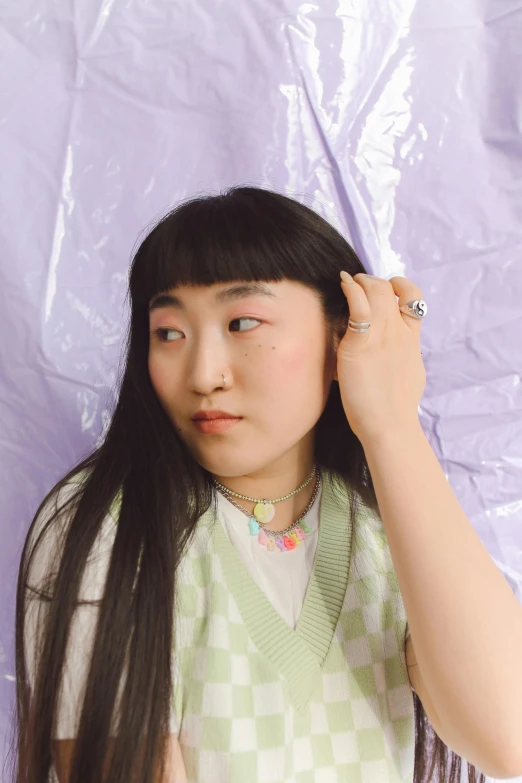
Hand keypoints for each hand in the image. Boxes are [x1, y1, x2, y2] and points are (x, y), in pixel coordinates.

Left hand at [336, 272, 426, 443]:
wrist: (390, 425)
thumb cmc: (395, 409)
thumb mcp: (409, 375)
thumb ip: (402, 357)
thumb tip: (393, 354)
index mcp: (412, 340)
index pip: (414, 300)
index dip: (401, 286)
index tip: (388, 287)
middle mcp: (399, 333)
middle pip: (390, 289)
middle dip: (373, 280)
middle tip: (358, 282)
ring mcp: (382, 336)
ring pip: (375, 291)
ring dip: (360, 281)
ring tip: (348, 281)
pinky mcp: (360, 344)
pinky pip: (358, 306)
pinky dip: (350, 289)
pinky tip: (342, 284)